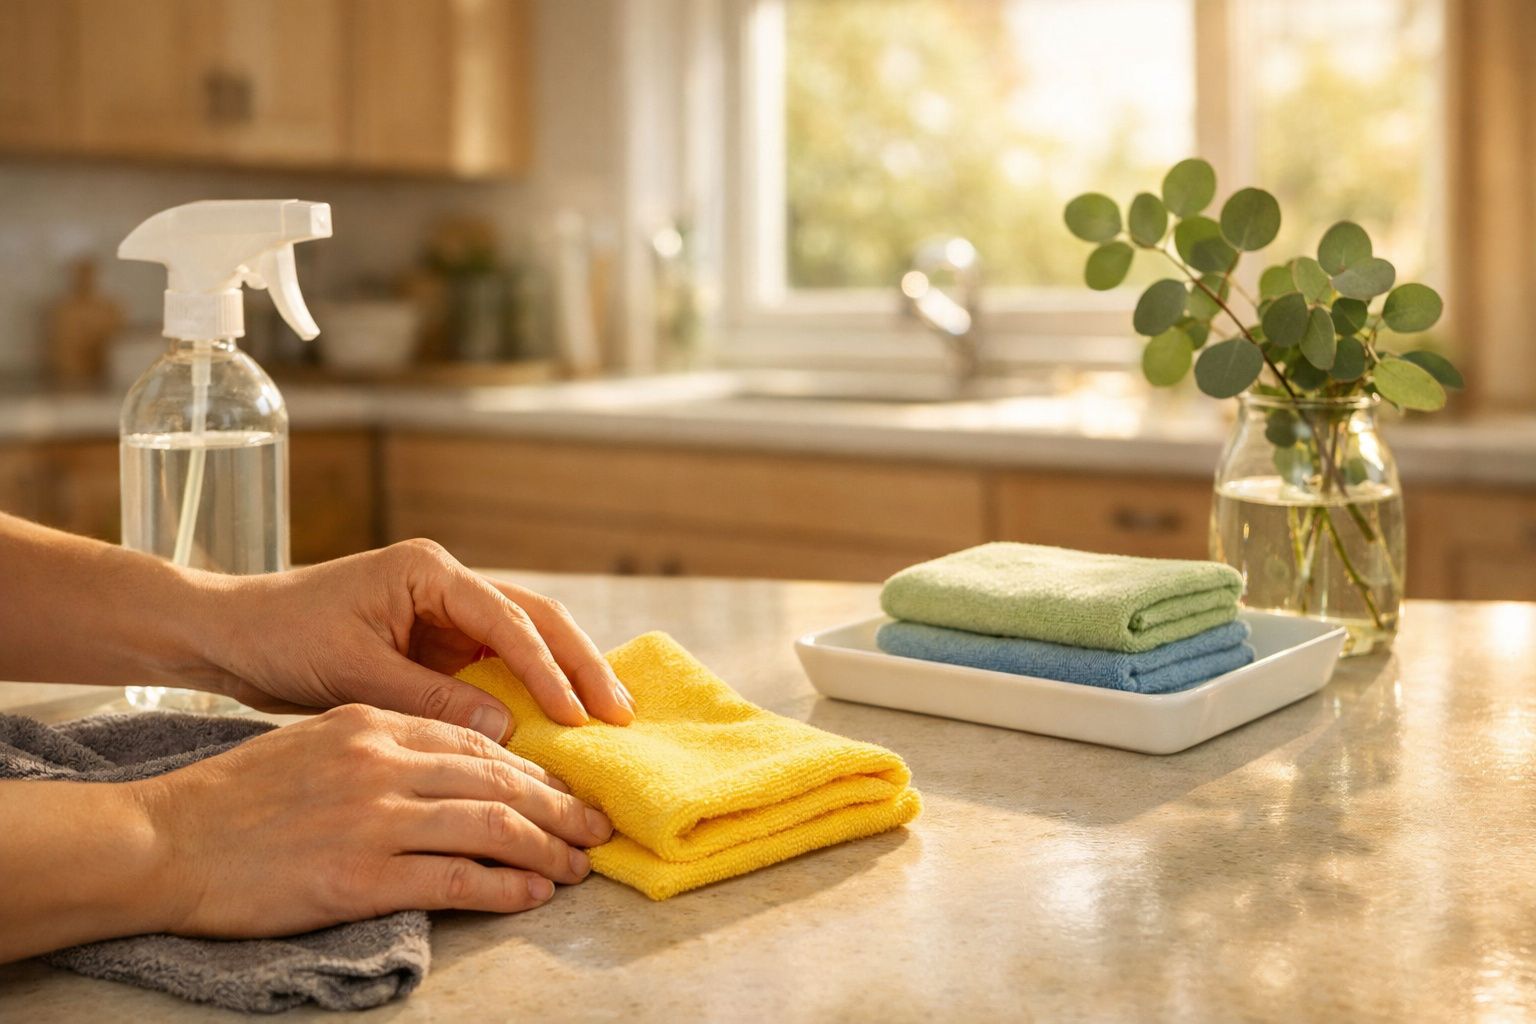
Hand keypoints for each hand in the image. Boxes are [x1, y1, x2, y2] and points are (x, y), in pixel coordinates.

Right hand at [133, 705, 614, 937]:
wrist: (163, 839)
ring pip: (491, 826)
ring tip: (577, 866)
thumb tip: (454, 765)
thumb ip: (384, 746)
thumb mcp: (316, 742)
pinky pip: (456, 878)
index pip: (476, 742)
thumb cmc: (235, 797)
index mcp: (372, 724)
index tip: (560, 789)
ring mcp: (373, 819)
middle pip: (498, 781)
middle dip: (557, 806)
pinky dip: (505, 887)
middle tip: (594, 827)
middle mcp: (382, 763)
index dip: (530, 769)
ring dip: (546, 848)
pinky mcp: (359, 876)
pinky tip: (533, 894)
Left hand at [196, 539, 635, 737]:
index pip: (507, 621)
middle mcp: (447, 581)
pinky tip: (560, 719)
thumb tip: (509, 728)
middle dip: (581, 665)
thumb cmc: (280, 640)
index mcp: (429, 572)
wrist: (230, 634)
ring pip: (527, 637)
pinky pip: (499, 662)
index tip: (579, 716)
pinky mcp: (438, 639)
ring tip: (609, 716)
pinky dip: (532, 688)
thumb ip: (430, 699)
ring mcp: (446, 609)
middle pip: (536, 618)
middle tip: (620, 715)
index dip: (549, 671)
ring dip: (566, 674)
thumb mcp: (354, 674)